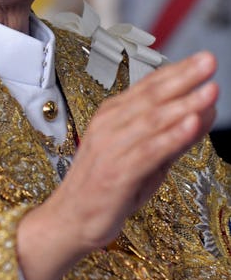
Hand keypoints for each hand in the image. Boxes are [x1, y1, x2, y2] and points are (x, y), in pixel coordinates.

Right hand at [17, 51, 217, 279]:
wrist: (71, 220)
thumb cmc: (106, 188)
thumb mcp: (144, 158)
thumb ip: (172, 136)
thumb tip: (203, 112)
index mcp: (113, 116)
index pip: (149, 87)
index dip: (177, 71)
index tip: (203, 59)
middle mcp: (110, 125)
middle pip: (151, 97)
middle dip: (183, 78)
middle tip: (208, 62)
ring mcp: (111, 148)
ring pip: (152, 120)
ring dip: (183, 104)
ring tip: (209, 92)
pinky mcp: (117, 173)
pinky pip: (148, 151)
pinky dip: (171, 137)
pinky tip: (190, 125)